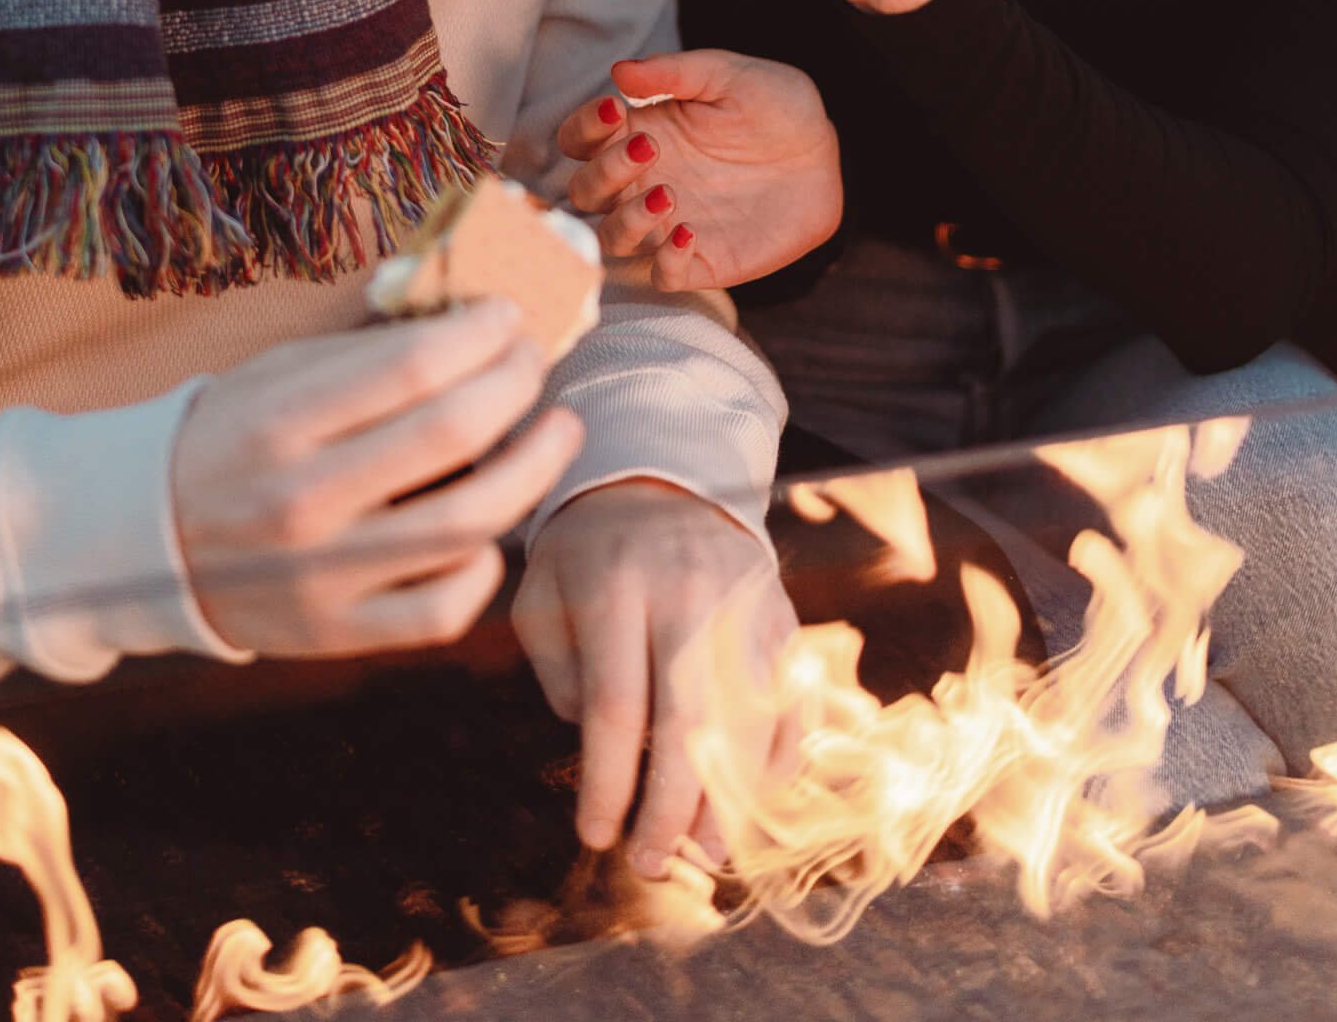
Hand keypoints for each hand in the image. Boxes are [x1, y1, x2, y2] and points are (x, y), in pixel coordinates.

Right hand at [172, 299, 580, 656]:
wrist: (146, 539)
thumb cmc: (232, 436)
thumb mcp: (276, 372)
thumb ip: (366, 346)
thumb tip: (467, 307)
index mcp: (278, 420)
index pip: (412, 364)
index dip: (481, 331)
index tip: (506, 315)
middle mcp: (300, 500)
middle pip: (453, 434)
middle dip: (517, 382)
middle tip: (534, 360)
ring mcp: (322, 577)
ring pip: (467, 524)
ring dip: (533, 467)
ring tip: (558, 429)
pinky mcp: (338, 635)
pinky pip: (443, 610)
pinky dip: (485, 566)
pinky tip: (491, 529)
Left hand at [511, 481, 797, 875]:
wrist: (663, 472)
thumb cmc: (588, 550)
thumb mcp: (544, 593)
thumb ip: (559, 674)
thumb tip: (605, 754)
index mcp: (616, 584)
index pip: (616, 706)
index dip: (609, 783)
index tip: (595, 835)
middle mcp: (688, 591)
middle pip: (690, 721)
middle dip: (671, 808)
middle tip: (652, 863)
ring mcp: (745, 600)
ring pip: (749, 717)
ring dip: (731, 797)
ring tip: (707, 851)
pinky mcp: (781, 610)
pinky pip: (792, 696)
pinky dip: (778, 755)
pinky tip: (753, 796)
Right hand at [557, 51, 840, 287]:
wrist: (826, 154)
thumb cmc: (773, 107)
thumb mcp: (730, 76)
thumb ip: (674, 72)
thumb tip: (620, 71)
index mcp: (639, 134)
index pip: (580, 138)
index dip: (584, 127)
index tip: (616, 108)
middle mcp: (643, 182)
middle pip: (585, 192)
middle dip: (604, 172)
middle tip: (649, 147)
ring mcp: (668, 223)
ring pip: (612, 238)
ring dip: (627, 219)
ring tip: (669, 193)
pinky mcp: (701, 258)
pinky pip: (663, 275)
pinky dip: (665, 261)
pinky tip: (688, 232)